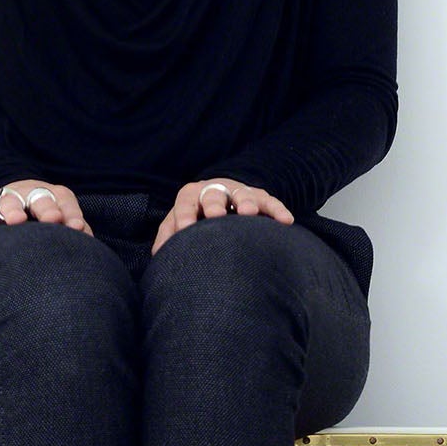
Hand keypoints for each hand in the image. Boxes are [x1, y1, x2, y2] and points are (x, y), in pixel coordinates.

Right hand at [0, 179, 92, 235]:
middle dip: (47, 209)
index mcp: (55, 196)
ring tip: (16, 220)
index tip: (77, 228)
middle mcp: (32, 193)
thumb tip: (88, 243)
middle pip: (41, 199)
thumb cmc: (43, 216)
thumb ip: (73, 227)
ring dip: (14, 210)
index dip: (71, 214)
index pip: (65, 202)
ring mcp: (10, 198)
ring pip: (11, 201)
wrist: (12, 194)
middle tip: (53, 218)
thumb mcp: (60, 215)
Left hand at [150, 177, 292, 254]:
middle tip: (215, 215)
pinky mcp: (260, 198)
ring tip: (249, 213)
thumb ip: (168, 237)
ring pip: (243, 194)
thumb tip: (161, 256)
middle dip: (214, 203)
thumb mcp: (180, 225)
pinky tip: (286, 221)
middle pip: (214, 193)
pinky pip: (271, 202)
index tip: (184, 230)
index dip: (184, 215)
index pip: (186, 202)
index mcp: (192, 196)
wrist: (221, 204)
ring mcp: (240, 192)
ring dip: (246, 202)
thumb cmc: (196, 221)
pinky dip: (277, 210)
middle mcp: (216, 190)